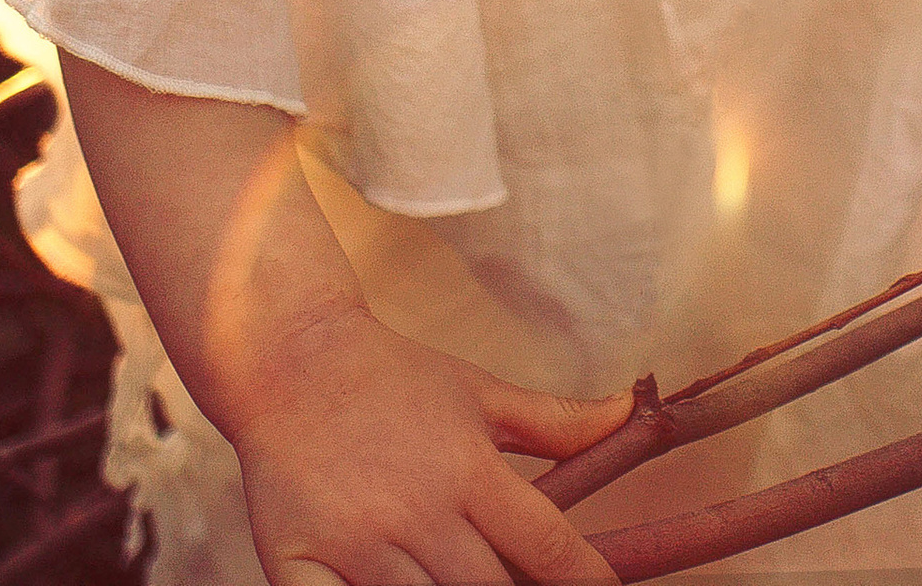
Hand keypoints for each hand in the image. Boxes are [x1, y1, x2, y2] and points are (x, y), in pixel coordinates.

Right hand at [231, 297, 630, 585]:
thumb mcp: (479, 393)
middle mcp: (419, 511)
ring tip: (458, 584)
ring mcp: (357, 544)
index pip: (548, 546)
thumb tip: (631, 408)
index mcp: (468, 469)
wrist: (290, 359)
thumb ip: (556, 420)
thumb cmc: (394, 378)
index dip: (586, 582)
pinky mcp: (296, 565)